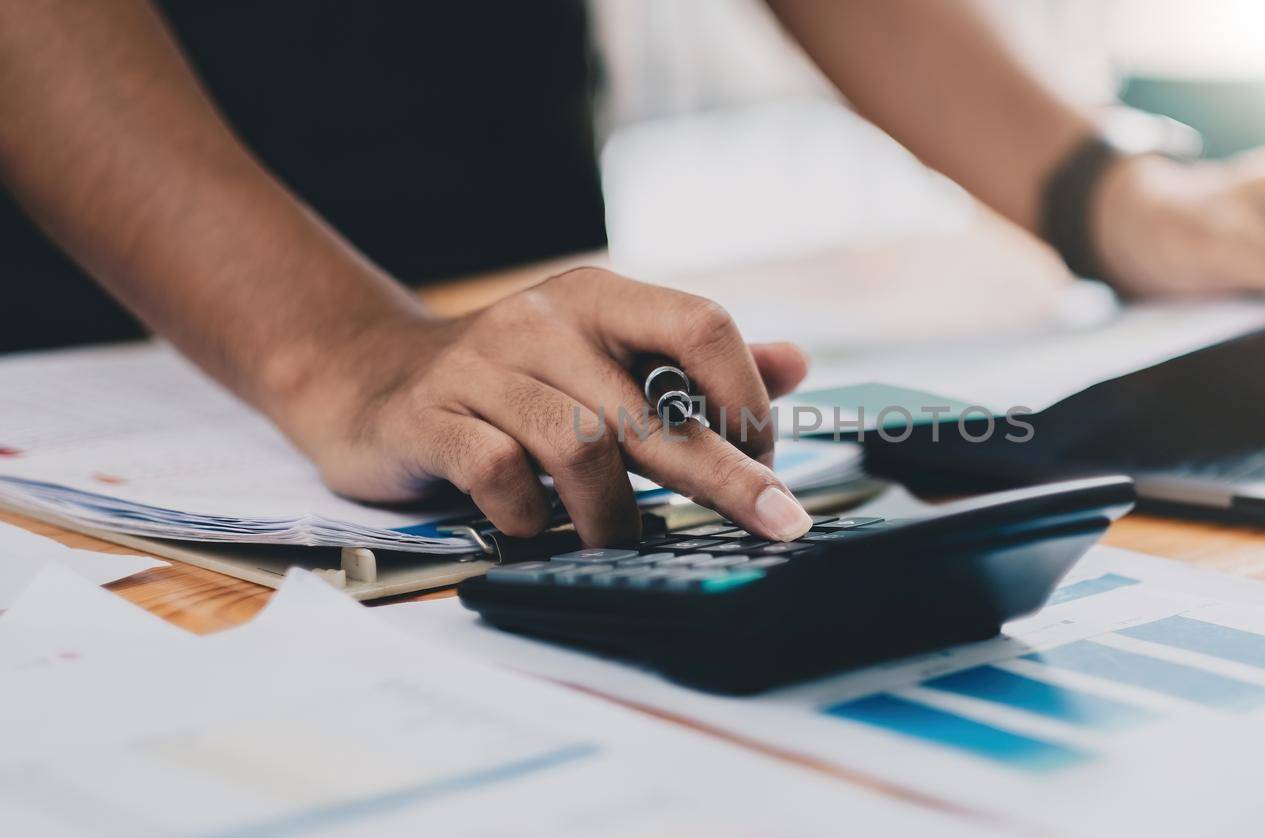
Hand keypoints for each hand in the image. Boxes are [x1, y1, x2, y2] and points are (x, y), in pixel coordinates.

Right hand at [280, 268, 812, 545]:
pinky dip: (530, 516)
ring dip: (612, 513)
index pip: (699, 324)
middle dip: (723, 475)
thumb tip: (796, 364)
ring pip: (580, 448)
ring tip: (615, 538)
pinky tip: (534, 526)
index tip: (763, 457)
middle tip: (773, 523)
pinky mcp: (429, 417)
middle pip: (652, 407)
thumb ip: (696, 365)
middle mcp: (544, 321)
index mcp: (599, 299)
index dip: (745, 396)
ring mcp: (482, 367)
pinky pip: (499, 475)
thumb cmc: (515, 380)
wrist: (370, 380)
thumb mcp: (605, 357)